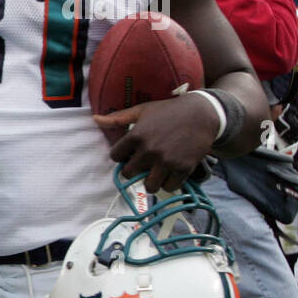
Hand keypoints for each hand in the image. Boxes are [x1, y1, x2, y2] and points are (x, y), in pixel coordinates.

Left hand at [94, 92, 220, 190]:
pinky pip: (169, 187)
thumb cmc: (169, 111)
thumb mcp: (142, 110)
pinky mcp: (183, 168)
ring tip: (156, 172)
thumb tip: (95, 119)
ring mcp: (166, 161)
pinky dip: (169, 184)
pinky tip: (171, 174)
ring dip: (151, 181)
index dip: (121, 156)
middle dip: (134, 170)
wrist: (203, 113)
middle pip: (129, 174)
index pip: (115, 157)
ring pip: (149, 186)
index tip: (130, 154)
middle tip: (143, 164)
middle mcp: (149, 150)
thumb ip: (118, 118)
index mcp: (136, 135)